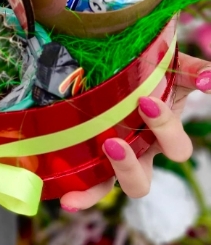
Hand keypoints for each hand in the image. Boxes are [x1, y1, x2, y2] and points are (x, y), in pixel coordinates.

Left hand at [60, 52, 210, 211]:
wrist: (119, 64)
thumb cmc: (150, 71)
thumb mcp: (173, 69)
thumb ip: (192, 71)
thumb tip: (209, 80)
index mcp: (161, 136)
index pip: (175, 147)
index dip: (164, 129)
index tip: (145, 101)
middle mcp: (140, 153)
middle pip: (142, 180)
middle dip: (130, 165)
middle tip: (114, 143)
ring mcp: (115, 159)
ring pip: (115, 187)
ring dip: (104, 179)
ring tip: (92, 160)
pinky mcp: (91, 158)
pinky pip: (89, 185)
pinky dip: (81, 196)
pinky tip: (67, 200)